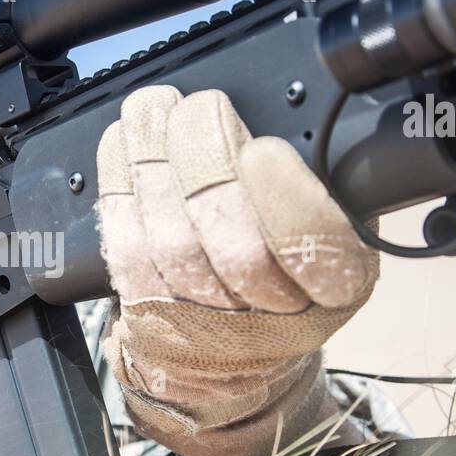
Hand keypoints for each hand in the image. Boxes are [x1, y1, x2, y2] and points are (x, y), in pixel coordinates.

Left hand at [95, 86, 377, 455]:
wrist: (234, 349)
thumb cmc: (286, 266)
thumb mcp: (335, 228)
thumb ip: (321, 185)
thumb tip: (274, 124)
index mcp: (336, 293)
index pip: (319, 256)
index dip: (286, 203)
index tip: (264, 150)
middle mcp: (272, 323)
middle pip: (235, 248)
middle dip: (208, 163)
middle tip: (200, 106)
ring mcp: (203, 327)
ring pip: (172, 242)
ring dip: (155, 162)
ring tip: (154, 108)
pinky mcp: (147, 315)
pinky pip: (126, 247)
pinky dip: (119, 186)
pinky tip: (122, 144)